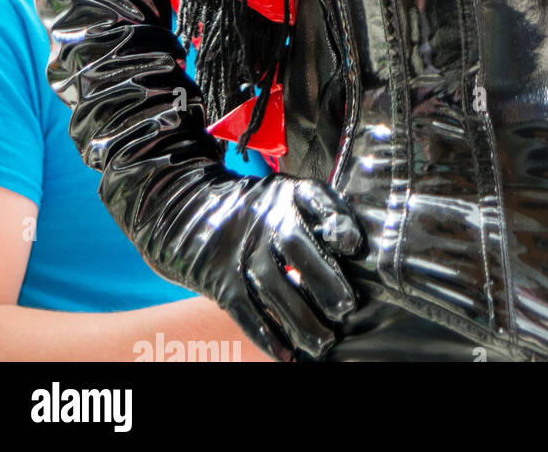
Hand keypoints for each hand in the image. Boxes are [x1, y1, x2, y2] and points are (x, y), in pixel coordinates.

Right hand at [175, 174, 365, 363]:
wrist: (192, 213)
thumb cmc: (259, 210)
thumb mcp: (288, 195)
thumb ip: (320, 212)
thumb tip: (356, 246)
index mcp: (287, 193)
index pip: (315, 198)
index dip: (336, 221)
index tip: (354, 246)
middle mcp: (265, 218)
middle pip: (295, 246)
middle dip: (323, 279)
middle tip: (346, 308)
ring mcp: (241, 249)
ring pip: (272, 286)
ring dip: (299, 318)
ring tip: (324, 342)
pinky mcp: (221, 280)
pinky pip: (244, 309)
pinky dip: (265, 334)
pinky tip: (286, 355)